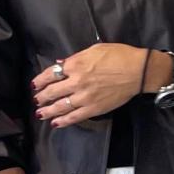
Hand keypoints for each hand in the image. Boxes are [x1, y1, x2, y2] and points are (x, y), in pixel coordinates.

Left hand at [30, 43, 149, 128]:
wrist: (137, 71)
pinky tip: (55, 123)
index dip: (40, 80)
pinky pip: (74, 117)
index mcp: (76, 64)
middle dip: (41, 97)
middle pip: (52, 91)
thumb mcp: (94, 49)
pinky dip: (63, 121)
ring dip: (47, 111)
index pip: (51, 73)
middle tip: (36, 100)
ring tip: (40, 114)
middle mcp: (76, 81)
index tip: (35, 84)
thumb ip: (75, 58)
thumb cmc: (119, 56)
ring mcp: (84, 97)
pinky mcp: (93, 108)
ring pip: (60, 107)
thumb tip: (61, 64)